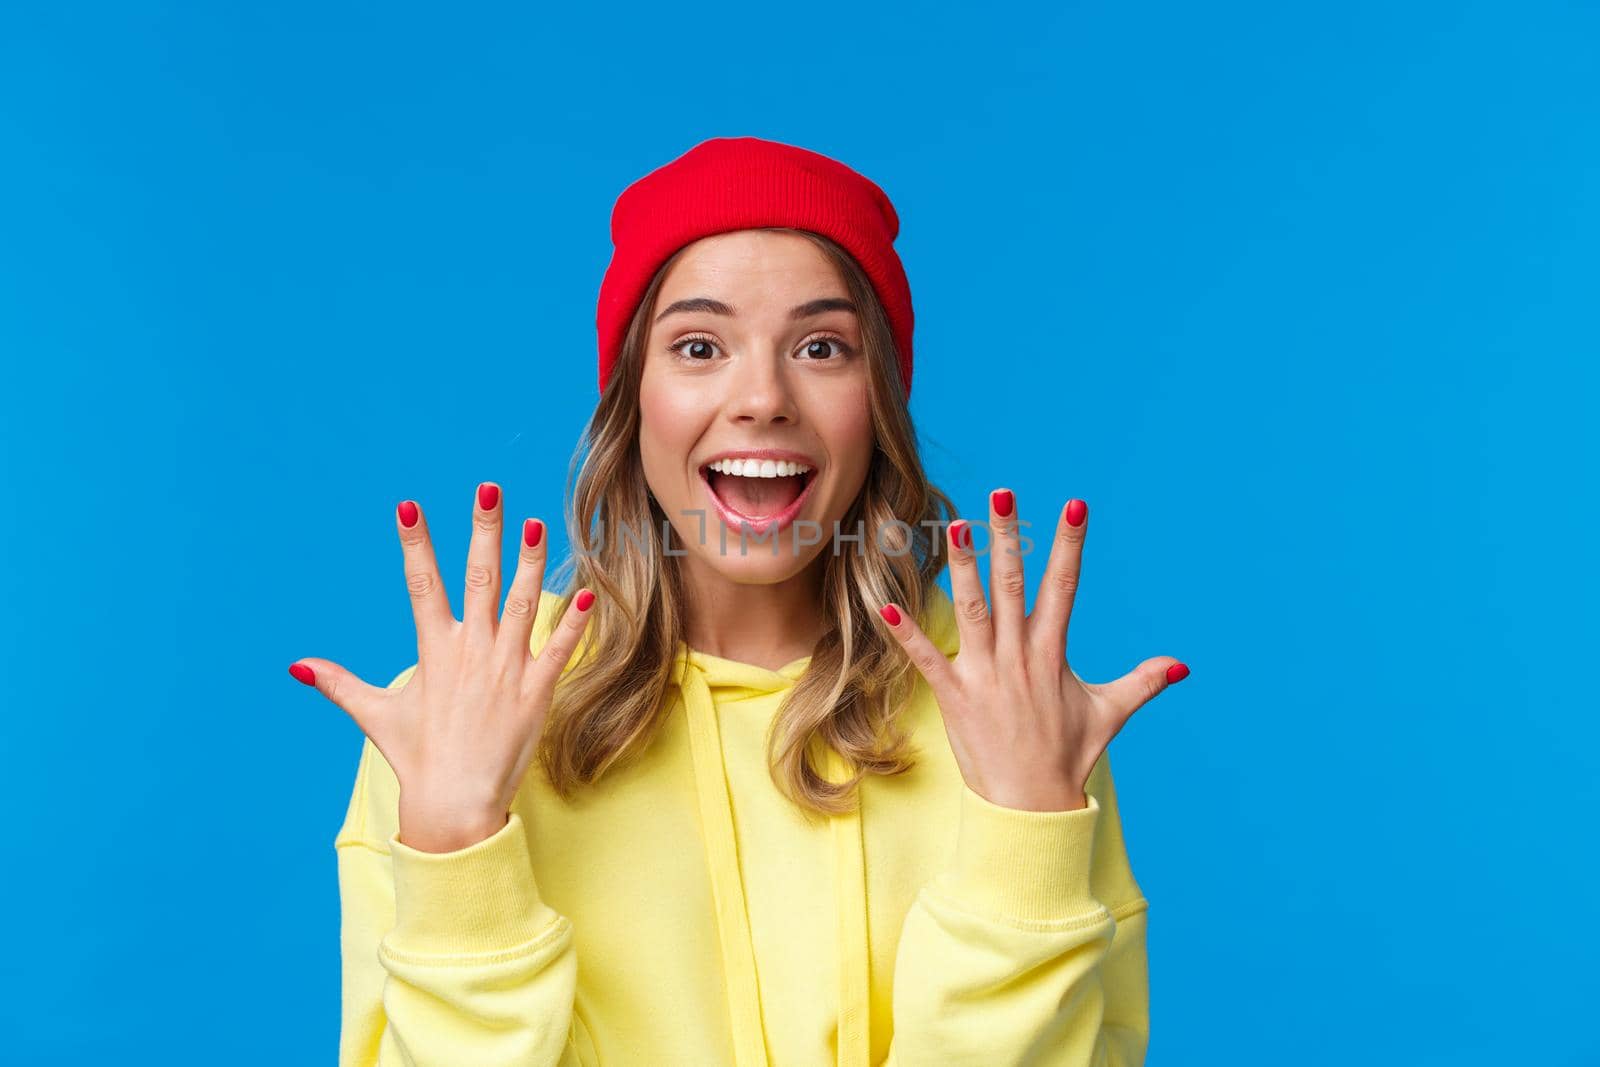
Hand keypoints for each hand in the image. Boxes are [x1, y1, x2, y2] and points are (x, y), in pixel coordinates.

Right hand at [289, 482, 596, 851]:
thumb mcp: (375, 715)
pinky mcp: (536, 692)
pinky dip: (573, 622)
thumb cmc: (417, 759)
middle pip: (477, 579)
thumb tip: (298, 666)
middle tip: (488, 490)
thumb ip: (339, 684)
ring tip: (536, 523)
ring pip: (521, 603)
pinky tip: (586, 592)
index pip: (421, 584)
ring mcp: (505, 669)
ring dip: (530, 561)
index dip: (416, 544)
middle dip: (483, 531)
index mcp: (433, 651)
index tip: (409, 506)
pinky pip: (558, 649)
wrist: (454, 805)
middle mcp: (470, 652)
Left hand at [878, 489, 1187, 811]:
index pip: (1064, 587)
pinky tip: (887, 604)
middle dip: (1009, 538)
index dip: (1069, 545)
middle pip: (1013, 586)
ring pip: (972, 611)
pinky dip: (907, 633)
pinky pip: (927, 659)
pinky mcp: (956, 697)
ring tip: (954, 527)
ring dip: (962, 568)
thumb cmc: (1069, 756)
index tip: (1074, 506)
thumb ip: (1142, 682)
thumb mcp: (1110, 714)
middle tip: (1002, 495)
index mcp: (1053, 653)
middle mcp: (1020, 657)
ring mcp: (986, 676)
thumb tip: (1182, 666)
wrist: (1033, 806)